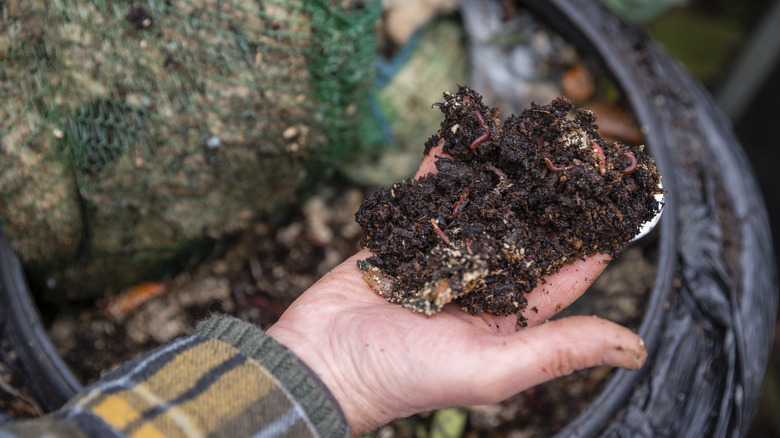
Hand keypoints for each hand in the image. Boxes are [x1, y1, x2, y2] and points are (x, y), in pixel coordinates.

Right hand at [267, 142, 646, 435]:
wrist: (322, 360)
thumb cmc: (404, 376)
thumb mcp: (492, 369)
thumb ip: (558, 350)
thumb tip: (634, 349)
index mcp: (507, 319)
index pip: (563, 276)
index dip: (593, 243)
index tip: (619, 205)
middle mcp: (479, 285)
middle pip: (525, 234)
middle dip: (550, 199)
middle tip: (577, 157)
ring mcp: (441, 258)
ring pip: (480, 210)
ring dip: (502, 177)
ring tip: (529, 139)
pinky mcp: (404, 238)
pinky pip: (431, 197)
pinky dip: (445, 169)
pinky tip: (463, 139)